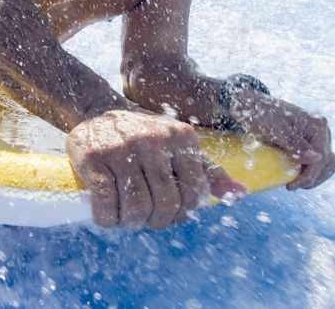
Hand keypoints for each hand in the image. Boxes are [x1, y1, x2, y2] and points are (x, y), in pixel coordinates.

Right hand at [67, 110, 246, 228]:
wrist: (97, 112)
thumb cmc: (146, 136)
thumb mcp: (179, 146)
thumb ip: (208, 171)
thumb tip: (240, 194)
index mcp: (182, 137)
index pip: (192, 194)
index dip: (180, 213)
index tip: (167, 212)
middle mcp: (154, 140)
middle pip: (164, 204)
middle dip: (156, 221)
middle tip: (146, 219)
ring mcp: (122, 148)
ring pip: (135, 207)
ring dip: (130, 222)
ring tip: (126, 217)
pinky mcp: (94, 158)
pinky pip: (105, 203)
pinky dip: (107, 218)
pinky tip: (108, 214)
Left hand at [232, 91, 334, 190]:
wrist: (253, 106)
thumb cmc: (263, 116)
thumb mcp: (276, 131)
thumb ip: (295, 144)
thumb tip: (317, 158)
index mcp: (317, 125)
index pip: (322, 158)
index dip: (309, 176)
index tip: (292, 186)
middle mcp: (321, 130)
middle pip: (327, 162)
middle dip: (312, 178)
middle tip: (293, 186)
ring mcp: (318, 136)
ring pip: (327, 163)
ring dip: (314, 176)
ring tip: (295, 183)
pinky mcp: (311, 142)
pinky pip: (319, 161)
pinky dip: (311, 171)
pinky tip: (298, 176)